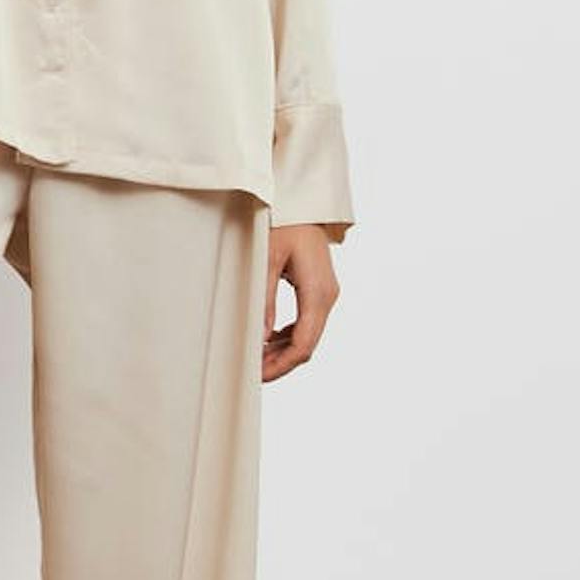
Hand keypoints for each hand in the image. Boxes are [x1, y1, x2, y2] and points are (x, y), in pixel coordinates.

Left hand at [262, 223, 339, 381]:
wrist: (302, 205)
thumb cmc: (284, 225)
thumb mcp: (267, 259)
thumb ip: (264, 300)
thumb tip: (261, 337)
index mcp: (318, 292)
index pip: (303, 344)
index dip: (281, 365)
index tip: (259, 374)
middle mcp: (327, 297)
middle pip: (307, 345)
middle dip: (281, 363)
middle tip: (253, 372)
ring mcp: (325, 295)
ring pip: (308, 336)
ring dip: (283, 352)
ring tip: (257, 359)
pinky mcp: (319, 292)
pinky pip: (307, 323)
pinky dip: (288, 337)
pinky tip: (268, 340)